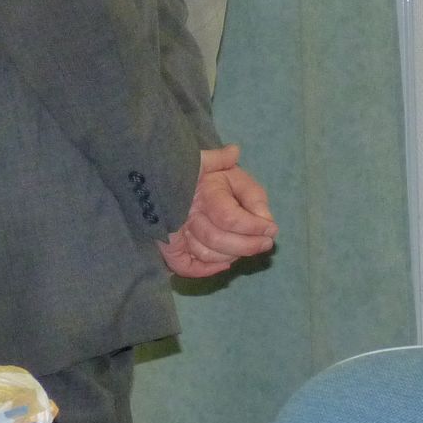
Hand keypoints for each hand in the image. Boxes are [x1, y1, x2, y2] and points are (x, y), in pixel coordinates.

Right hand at [158, 145, 276, 278]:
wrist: (150, 178)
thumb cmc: (183, 170)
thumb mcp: (204, 157)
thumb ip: (222, 159)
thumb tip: (235, 153)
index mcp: (194, 191)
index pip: (228, 217)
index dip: (254, 226)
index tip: (272, 228)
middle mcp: (182, 213)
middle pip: (217, 239)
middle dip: (248, 245)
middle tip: (266, 242)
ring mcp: (173, 231)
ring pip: (205, 253)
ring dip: (232, 255)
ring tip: (247, 247)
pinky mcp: (167, 245)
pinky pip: (184, 266)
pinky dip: (206, 269)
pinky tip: (224, 264)